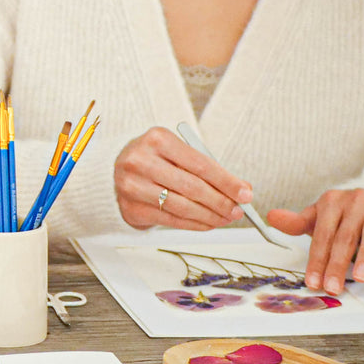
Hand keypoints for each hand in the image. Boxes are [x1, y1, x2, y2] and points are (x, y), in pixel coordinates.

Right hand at [114, 126, 250, 230]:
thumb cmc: (155, 159)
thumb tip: (242, 190)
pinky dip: (195, 224)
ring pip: (183, 206)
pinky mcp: (131, 207)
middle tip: (238, 210)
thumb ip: (206, 168)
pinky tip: (208, 223)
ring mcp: (132, 185)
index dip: (226, 181)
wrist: (117, 170)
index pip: (200, 163)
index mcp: (157, 139)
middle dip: (221, 201)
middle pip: (192, 187)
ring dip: (210, 216)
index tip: (245, 194)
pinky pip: (171, 220)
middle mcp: (141, 160)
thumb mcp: (177, 153)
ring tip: (225, 218)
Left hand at [267, 189, 363, 293]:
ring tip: (359, 278)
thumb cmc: (347, 214)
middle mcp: (355, 201)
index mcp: (331, 201)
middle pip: (344, 237)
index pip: (321, 234)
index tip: (312, 282)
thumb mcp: (321, 215)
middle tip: (332, 288)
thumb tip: (271, 217)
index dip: (316, 259)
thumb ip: (298, 222)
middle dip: (336, 264)